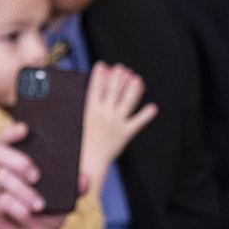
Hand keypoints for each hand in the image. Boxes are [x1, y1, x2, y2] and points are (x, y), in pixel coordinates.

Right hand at [0, 122, 69, 228]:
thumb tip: (84, 178)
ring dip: (23, 190)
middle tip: (36, 175)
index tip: (26, 128)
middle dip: (18, 160)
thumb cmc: (39, 220)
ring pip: (0, 178)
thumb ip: (71, 190)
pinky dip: (18, 208)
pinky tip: (28, 217)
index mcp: (11, 167)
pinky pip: (1, 203)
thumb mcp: (60, 204)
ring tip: (39, 205)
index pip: (3, 141)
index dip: (10, 132)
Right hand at [77, 62, 154, 191]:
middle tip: (122, 68)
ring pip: (127, 102)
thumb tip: (81, 98)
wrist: (89, 163)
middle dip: (117, 77)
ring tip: (137, 79)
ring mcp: (116, 122)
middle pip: (113, 91)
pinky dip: (146, 115)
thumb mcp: (76, 125)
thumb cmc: (78, 146)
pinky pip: (138, 122)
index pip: (95, 88)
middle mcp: (105, 114)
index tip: (103, 65)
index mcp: (90, 111)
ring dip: (133, 89)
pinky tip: (153, 108)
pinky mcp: (125, 133)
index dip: (99, 75)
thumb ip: (80, 111)